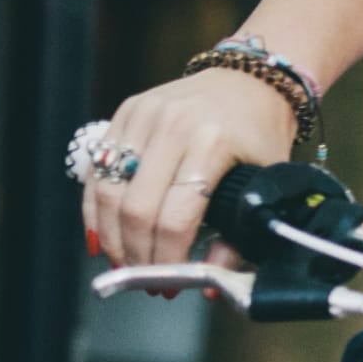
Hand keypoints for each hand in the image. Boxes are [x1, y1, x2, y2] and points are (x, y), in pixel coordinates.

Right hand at [83, 69, 298, 268]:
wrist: (251, 78)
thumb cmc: (263, 133)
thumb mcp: (266, 182)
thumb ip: (240, 235)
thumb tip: (210, 282)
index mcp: (214, 143)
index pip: (175, 217)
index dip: (166, 258)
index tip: (168, 283)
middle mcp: (174, 126)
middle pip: (136, 207)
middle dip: (136, 254)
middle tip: (145, 279)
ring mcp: (145, 115)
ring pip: (108, 189)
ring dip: (111, 235)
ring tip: (124, 263)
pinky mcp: (127, 111)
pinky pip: (98, 166)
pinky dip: (95, 206)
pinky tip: (103, 234)